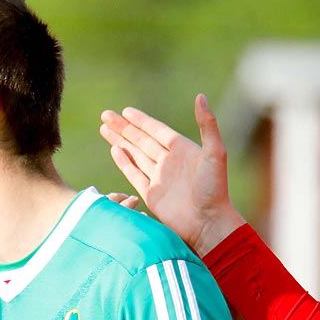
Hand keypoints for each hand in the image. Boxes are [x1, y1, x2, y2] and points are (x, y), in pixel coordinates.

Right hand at [100, 95, 244, 254]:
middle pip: (141, 140)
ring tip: (104, 129)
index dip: (141, 121)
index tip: (126, 111)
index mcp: (182, 149)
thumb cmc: (215, 188)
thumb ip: (207, 124)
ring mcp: (159, 178)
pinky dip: (124, 162)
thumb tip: (200, 96)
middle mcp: (169, 161)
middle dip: (123, 128)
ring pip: (134, 154)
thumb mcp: (214, 152)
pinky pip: (134, 174)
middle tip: (106, 115)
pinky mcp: (151, 194)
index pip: (156, 130)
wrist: (208, 222)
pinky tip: (114, 150)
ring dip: (120, 141)